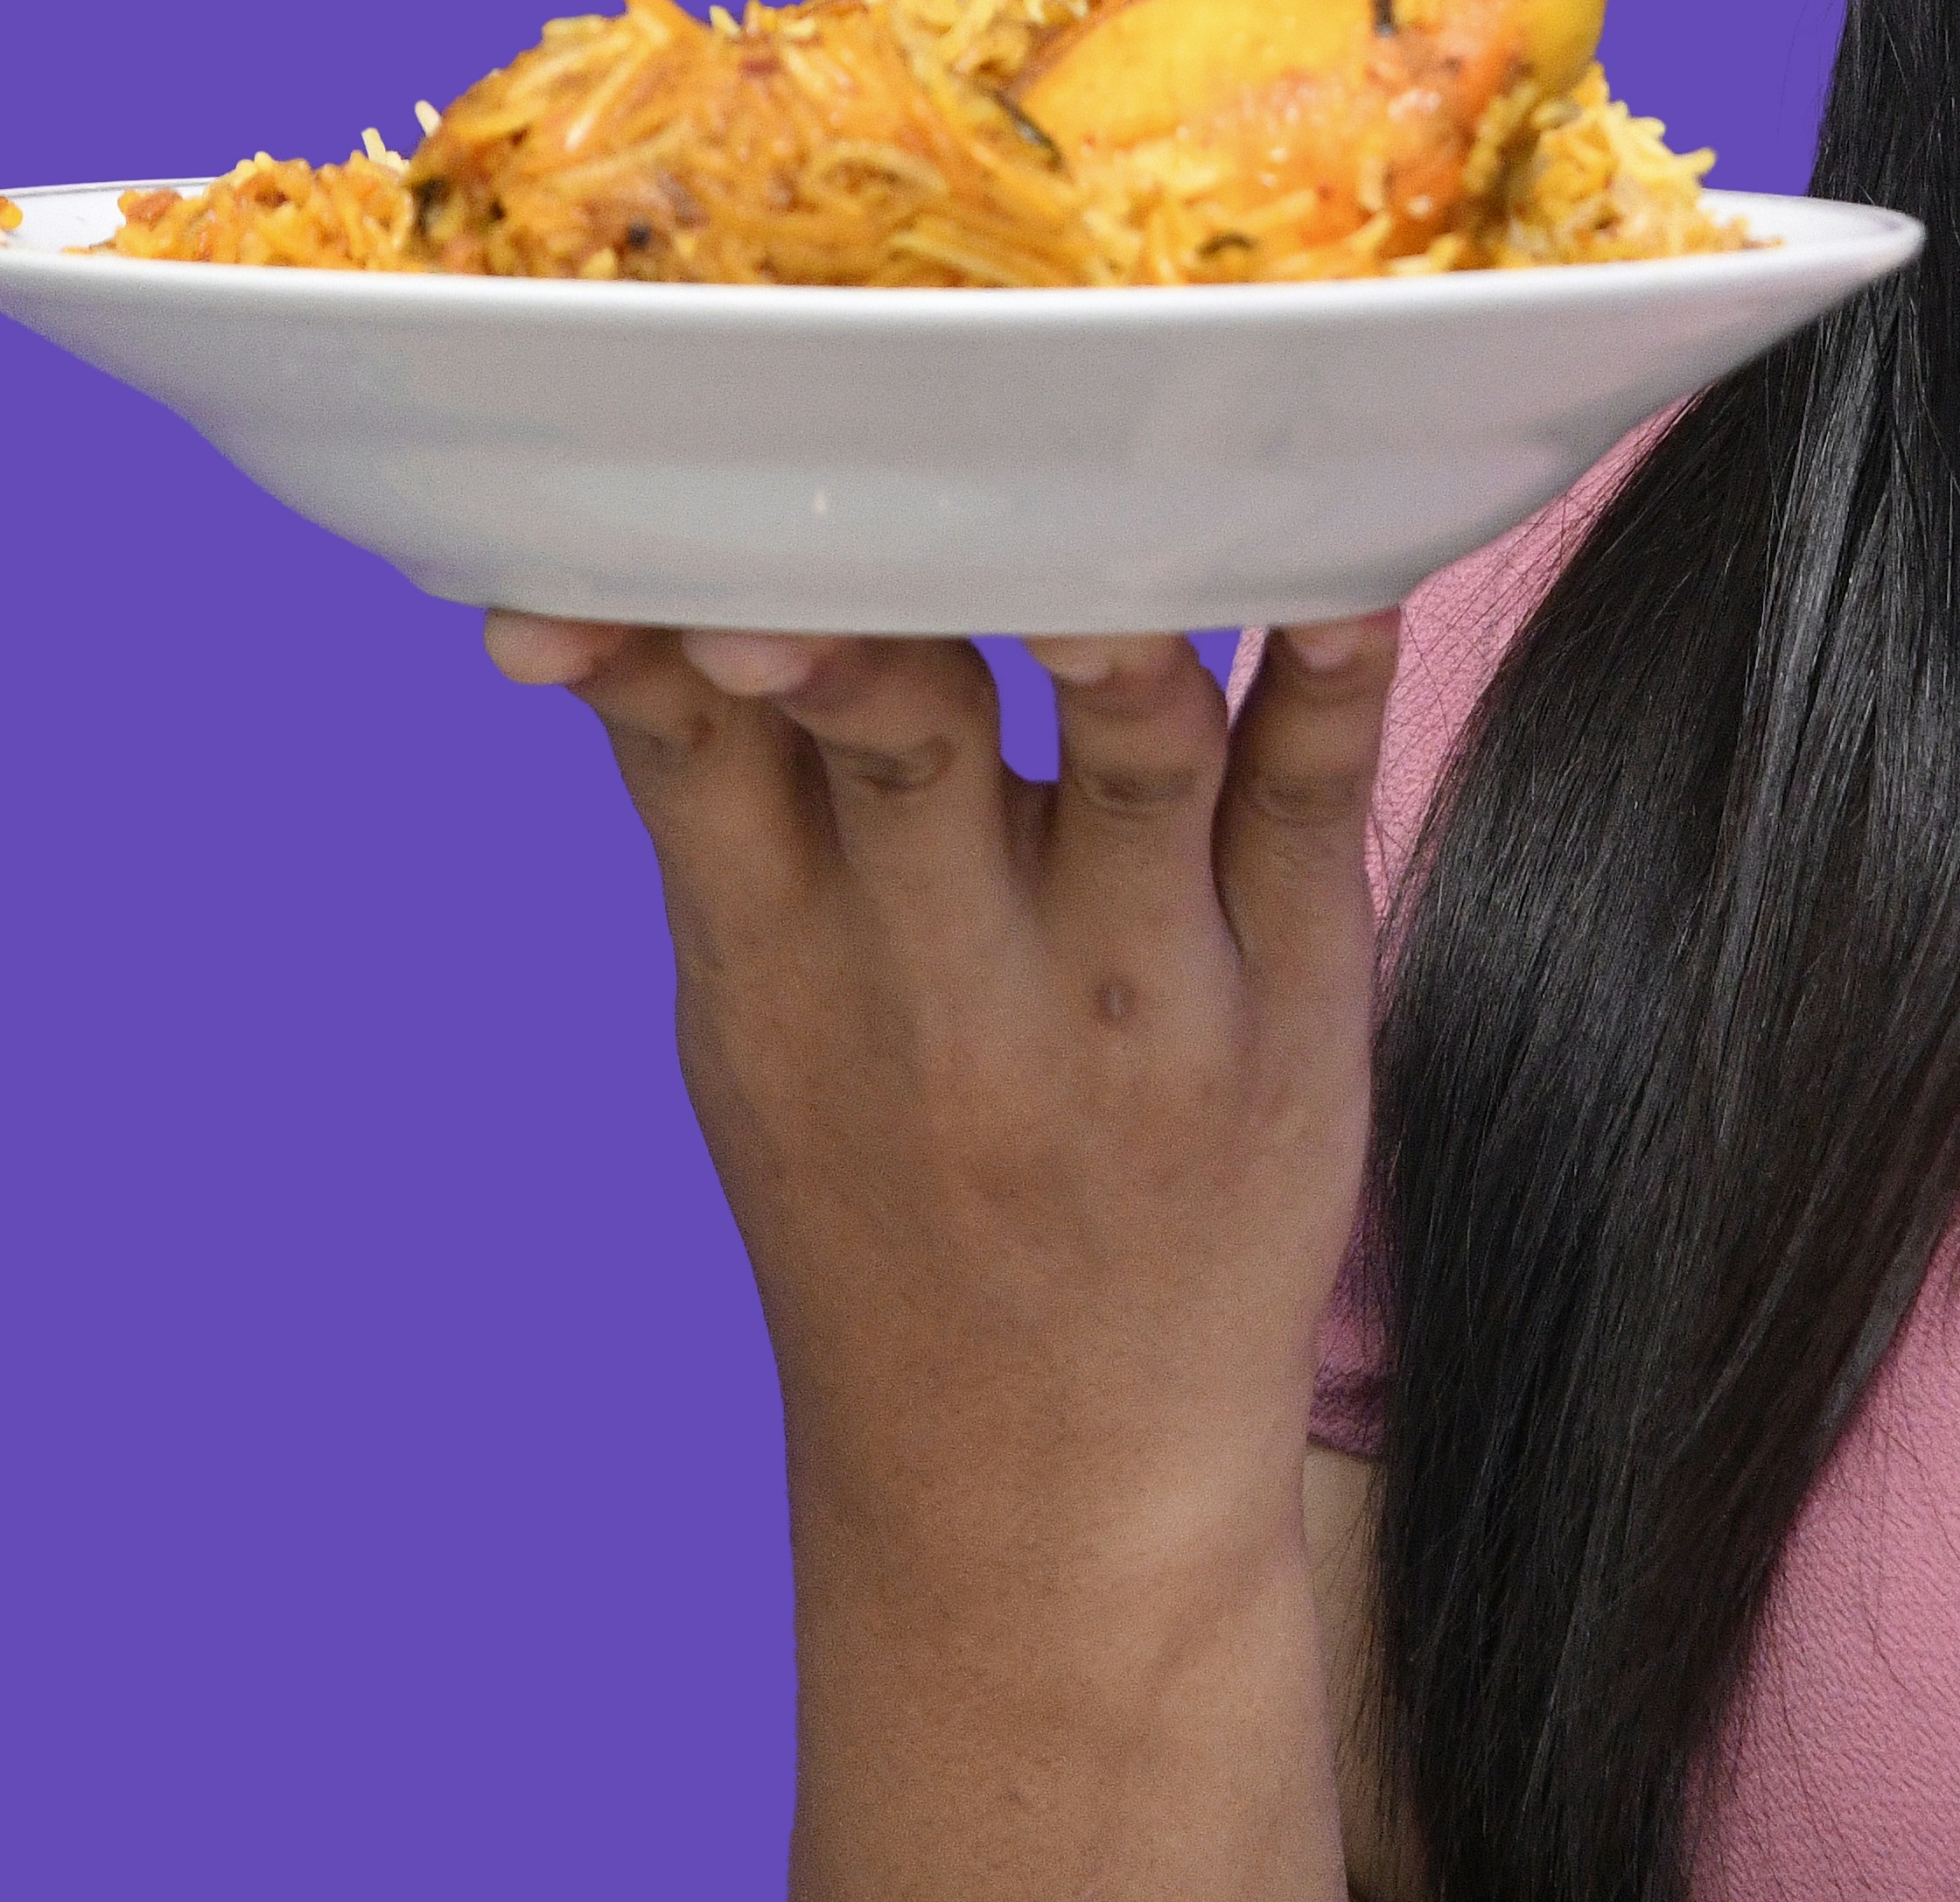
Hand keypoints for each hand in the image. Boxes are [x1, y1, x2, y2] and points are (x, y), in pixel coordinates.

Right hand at [480, 603, 1400, 1897]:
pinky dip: (1334, 674)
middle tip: (851, 468)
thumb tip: (615, 581)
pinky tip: (1345, 556)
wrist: (1046, 1491)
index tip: (627, 496)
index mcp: (781, 975)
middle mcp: (953, 987)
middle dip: (868, 607)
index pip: (702, 749)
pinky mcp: (1291, 994)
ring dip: (1110, 622)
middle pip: (905, 734)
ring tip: (1100, 490)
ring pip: (1128, 758)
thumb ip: (706, 807)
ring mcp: (1137, 995)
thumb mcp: (743, 1035)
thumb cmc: (881, 1217)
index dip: (663, 617)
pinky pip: (1314, 804)